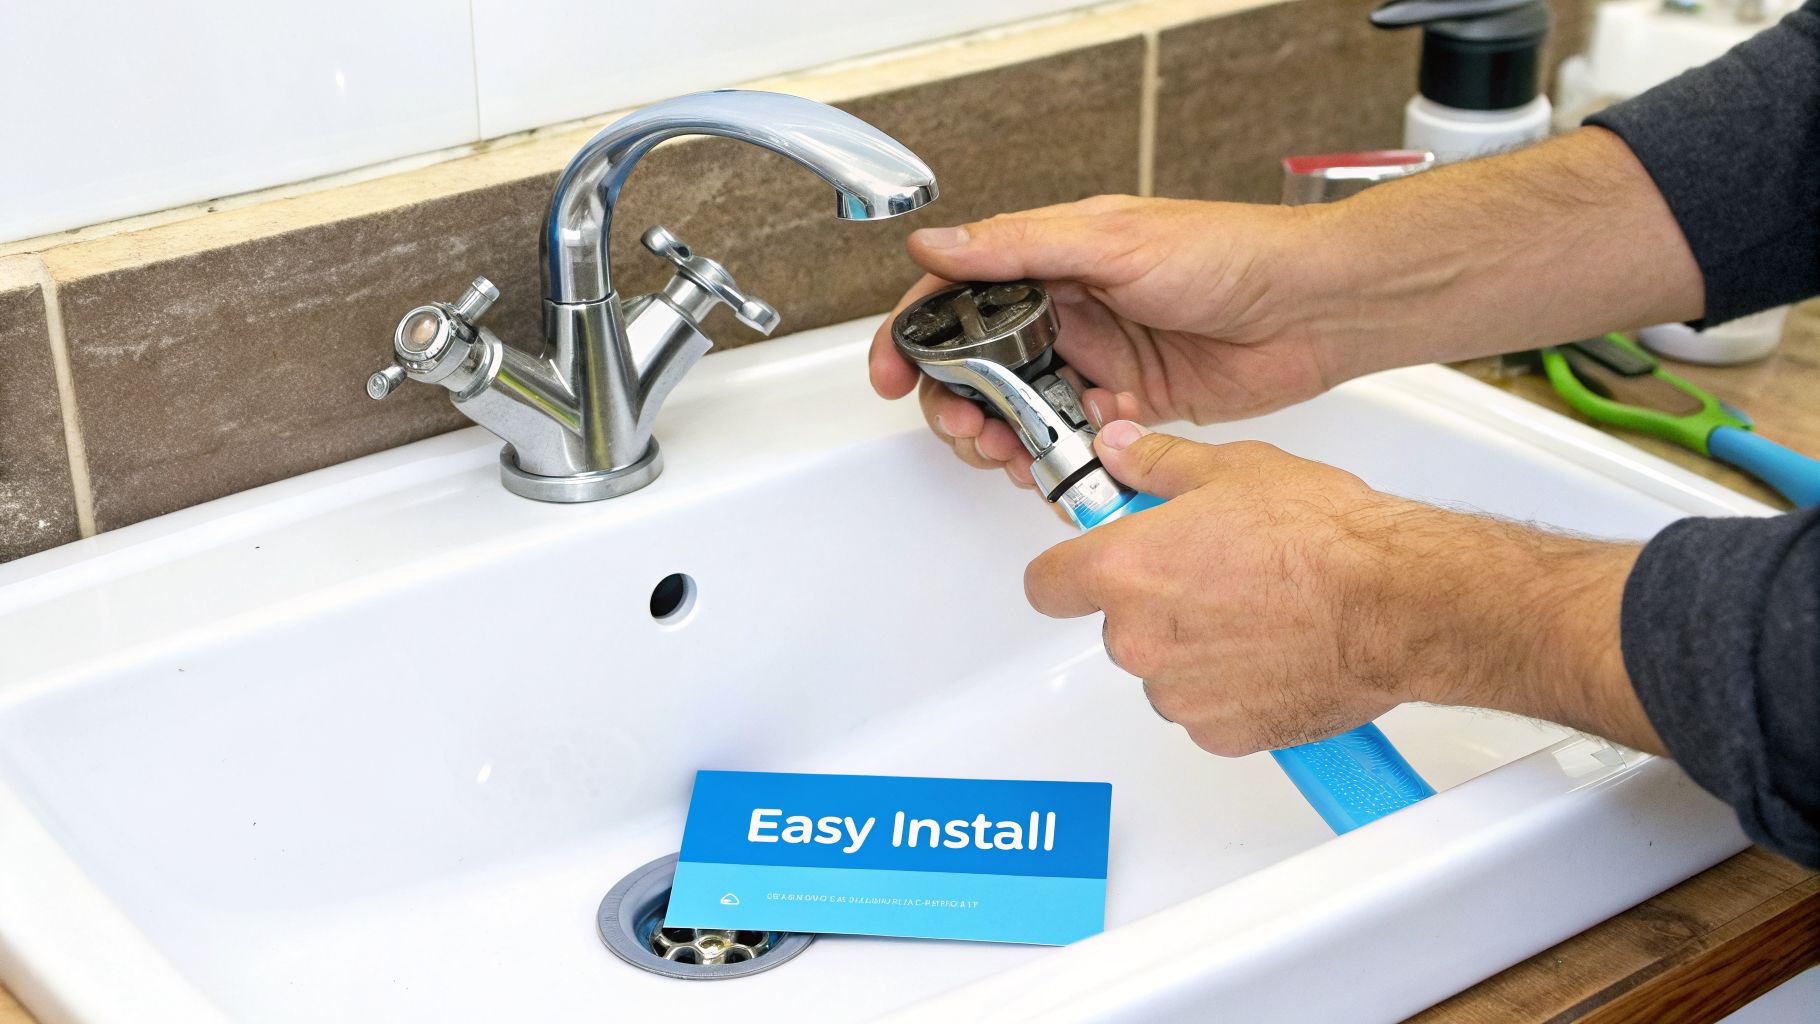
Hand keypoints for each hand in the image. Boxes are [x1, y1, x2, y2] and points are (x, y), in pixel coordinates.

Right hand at [869, 131, 1704, 491]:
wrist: (1317, 308)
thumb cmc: (1233, 253)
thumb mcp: (1113, 238)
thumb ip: (1018, 247)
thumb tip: (934, 246)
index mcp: (1055, 262)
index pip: (960, 298)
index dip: (916, 335)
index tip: (892, 373)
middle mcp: (1072, 313)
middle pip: (981, 368)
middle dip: (959, 403)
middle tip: (966, 429)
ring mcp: (1101, 362)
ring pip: (1023, 412)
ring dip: (1005, 437)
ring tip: (1008, 455)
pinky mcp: (1134, 409)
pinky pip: (1076, 442)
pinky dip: (1061, 457)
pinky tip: (1066, 461)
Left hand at [1022, 421, 1665, 755]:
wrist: (1396, 602)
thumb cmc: (1324, 537)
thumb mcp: (1232, 471)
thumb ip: (1156, 466)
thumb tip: (1118, 451)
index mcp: (1124, 570)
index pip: (1046, 584)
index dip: (1070, 572)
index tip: (1095, 562)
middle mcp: (1139, 639)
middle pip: (1118, 627)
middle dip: (1155, 605)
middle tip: (1215, 577)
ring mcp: (1179, 693)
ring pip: (1165, 672)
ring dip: (1196, 650)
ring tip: (1258, 614)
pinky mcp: (1223, 734)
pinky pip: (1209, 711)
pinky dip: (1233, 692)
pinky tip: (1276, 654)